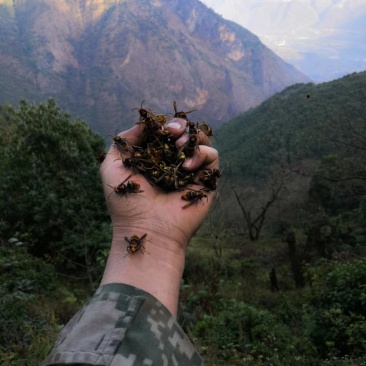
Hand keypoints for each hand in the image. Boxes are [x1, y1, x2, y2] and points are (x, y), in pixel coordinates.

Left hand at [99, 118, 218, 251]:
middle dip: (179, 126)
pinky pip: (212, 156)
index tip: (159, 128)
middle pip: (184, 133)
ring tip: (178, 146)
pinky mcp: (206, 180)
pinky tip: (186, 167)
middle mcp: (174, 163)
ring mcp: (191, 171)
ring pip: (201, 140)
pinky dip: (201, 154)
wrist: (147, 229)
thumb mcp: (112, 166)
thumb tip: (144, 124)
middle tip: (171, 133)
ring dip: (191, 136)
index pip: (164, 132)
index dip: (163, 125)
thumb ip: (123, 141)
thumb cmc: (126, 201)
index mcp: (155, 158)